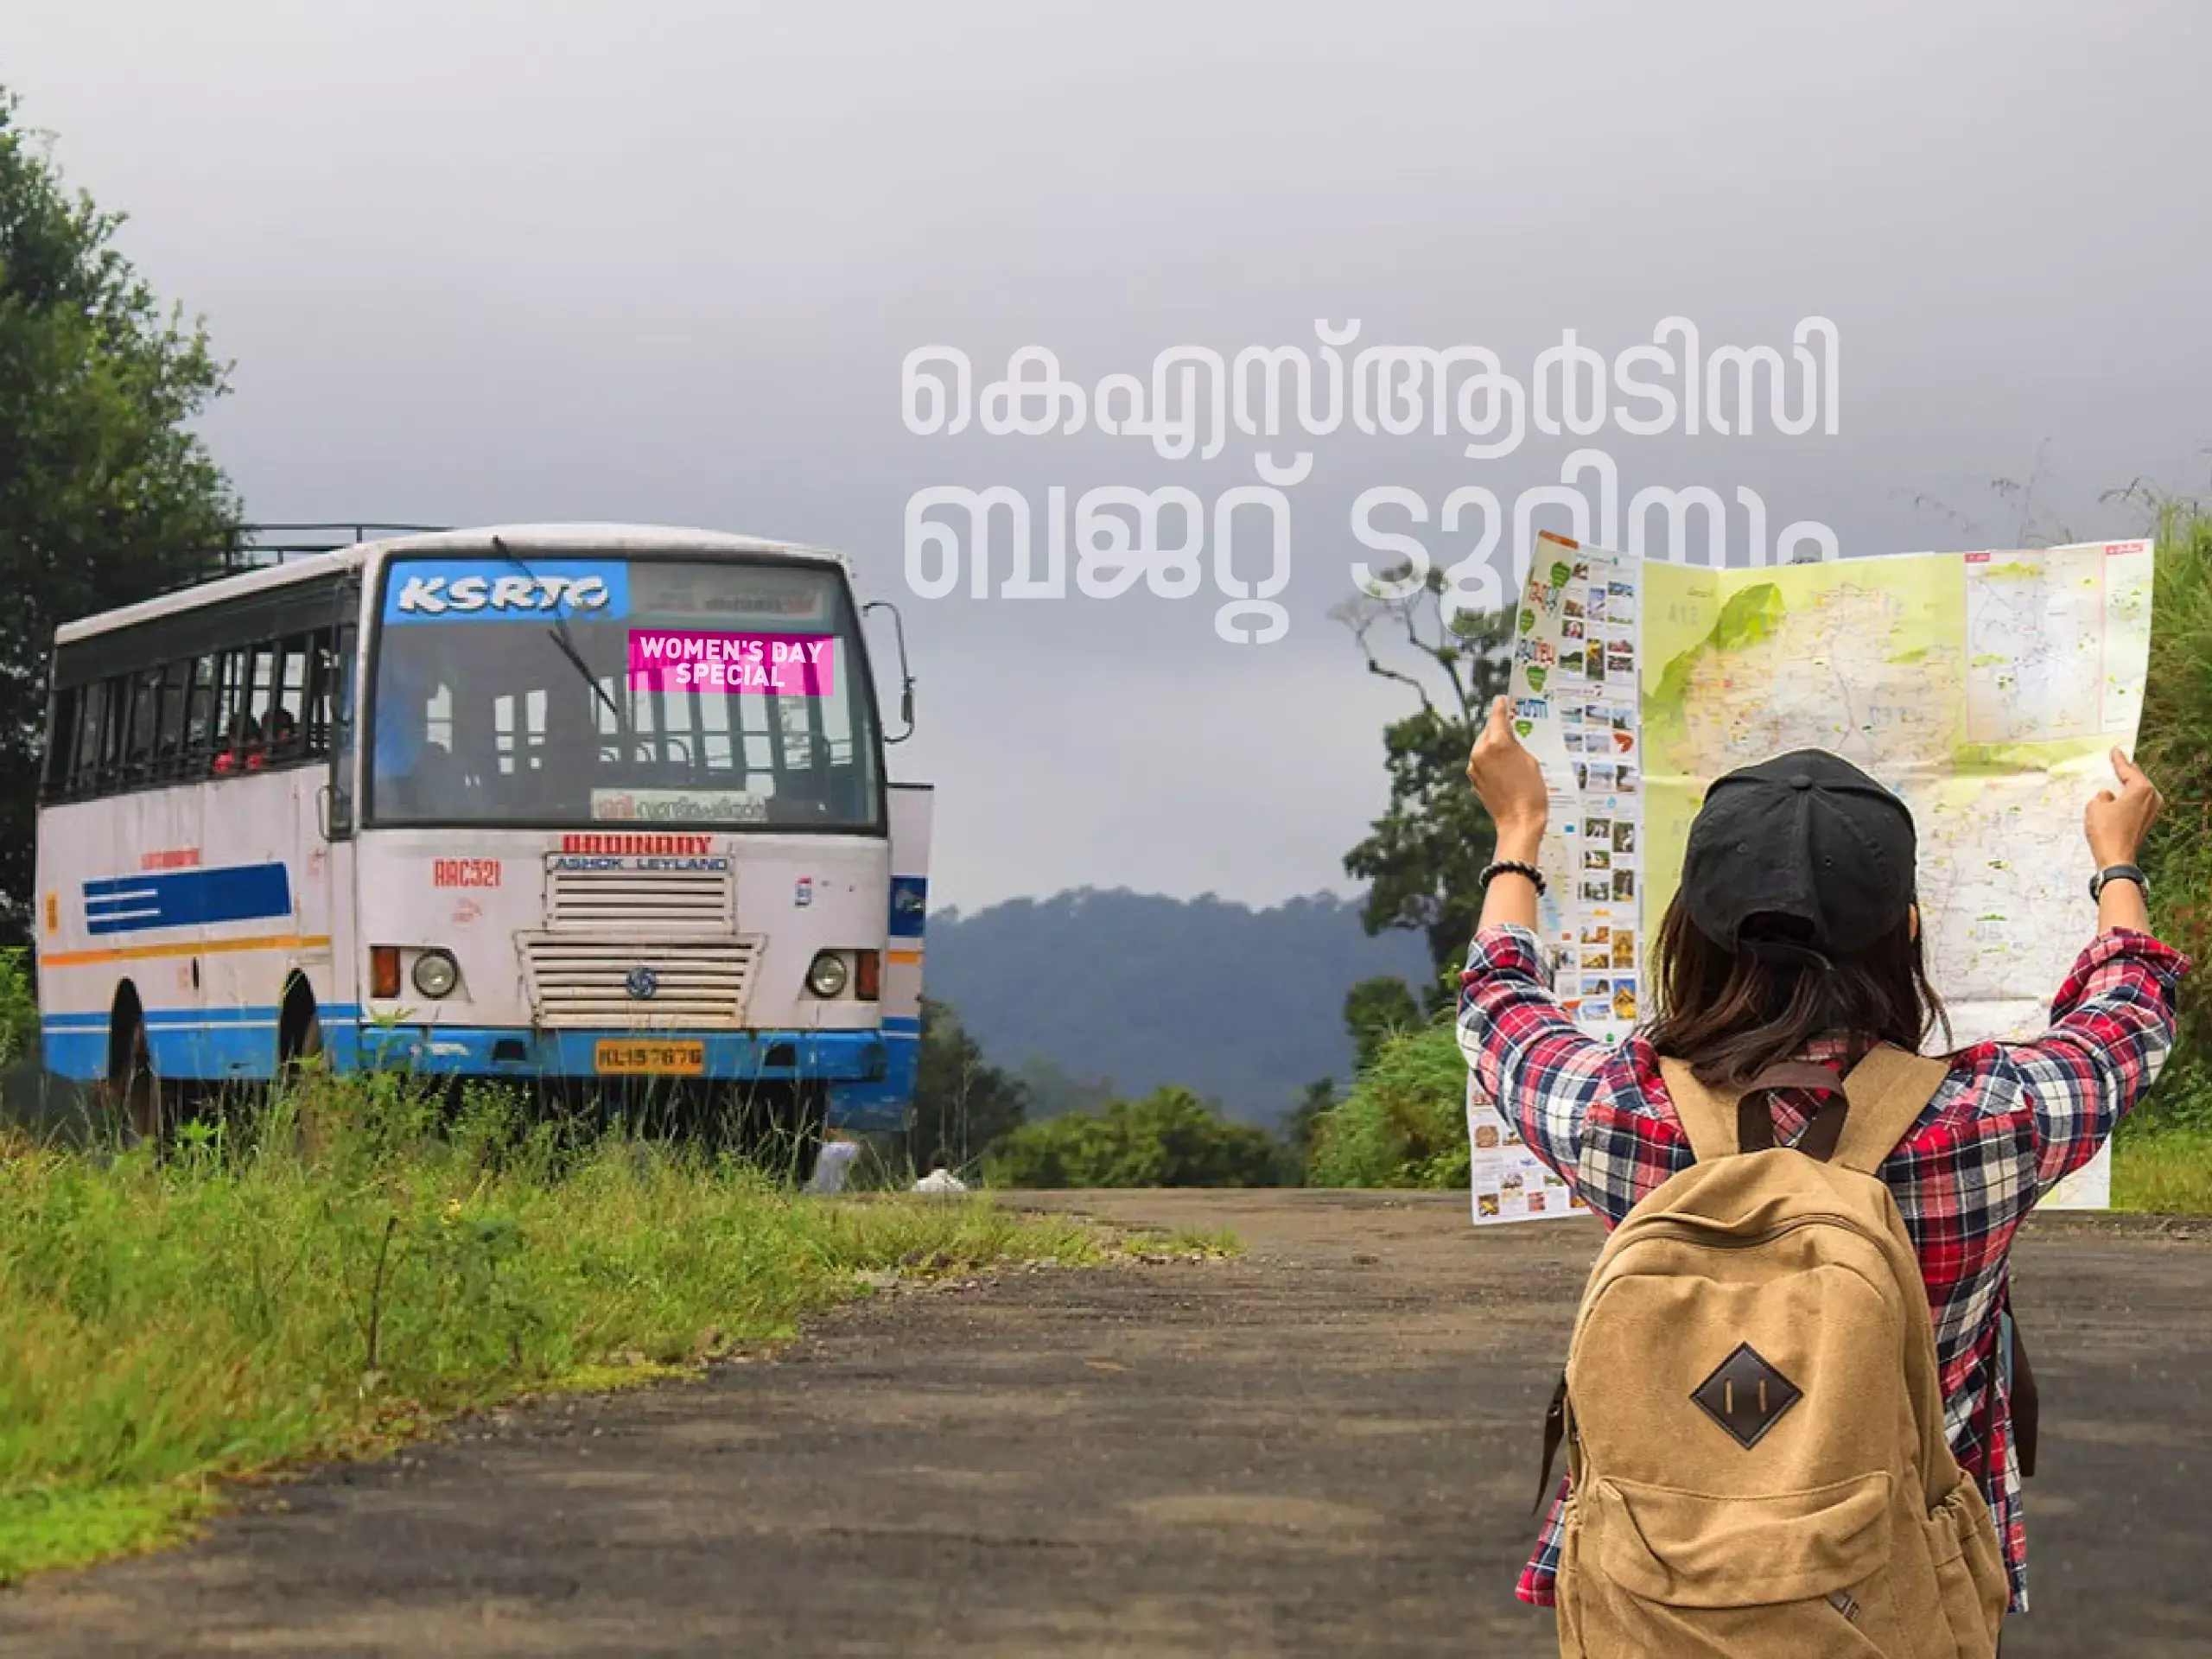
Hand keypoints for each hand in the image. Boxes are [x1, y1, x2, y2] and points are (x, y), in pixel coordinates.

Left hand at [1468, 695, 1548, 850]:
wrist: (1519, 822)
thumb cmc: (1532, 792)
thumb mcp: (1531, 760)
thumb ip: (1516, 744)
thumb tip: (1508, 736)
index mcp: (1497, 743)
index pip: (1497, 716)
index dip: (1501, 706)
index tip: (1502, 700)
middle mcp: (1481, 752)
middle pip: (1489, 731)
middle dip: (1499, 729)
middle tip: (1512, 726)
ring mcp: (1475, 767)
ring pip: (1484, 747)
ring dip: (1495, 746)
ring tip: (1512, 751)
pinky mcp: (1474, 779)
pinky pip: (1482, 762)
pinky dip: (1491, 760)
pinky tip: (1505, 767)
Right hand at [2085, 747, 2161, 867]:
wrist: (2116, 857)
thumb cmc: (2106, 831)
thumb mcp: (2095, 806)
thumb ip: (2102, 795)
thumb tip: (2108, 796)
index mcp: (2142, 789)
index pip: (2128, 770)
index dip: (2119, 760)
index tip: (2115, 750)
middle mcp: (2152, 798)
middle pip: (2138, 779)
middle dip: (2127, 772)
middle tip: (2117, 762)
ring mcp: (2152, 811)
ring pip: (2139, 792)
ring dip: (2128, 787)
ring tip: (2117, 779)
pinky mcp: (2148, 821)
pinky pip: (2138, 803)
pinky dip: (2129, 799)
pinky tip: (2118, 799)